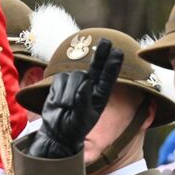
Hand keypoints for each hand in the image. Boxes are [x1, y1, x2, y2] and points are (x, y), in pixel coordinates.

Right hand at [28, 39, 122, 158]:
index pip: (108, 77)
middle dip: (100, 54)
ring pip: (75, 76)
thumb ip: (84, 101)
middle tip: (106, 41)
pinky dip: (59, 92)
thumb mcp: (81, 119)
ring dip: (69, 92)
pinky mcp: (61, 83)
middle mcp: (90, 86)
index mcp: (100, 95)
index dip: (112, 65)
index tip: (118, 52)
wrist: (56, 133)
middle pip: (96, 66)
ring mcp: (75, 83)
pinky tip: (59, 103)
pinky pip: (61, 80)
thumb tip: (86, 82)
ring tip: (66, 107)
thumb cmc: (73, 128)